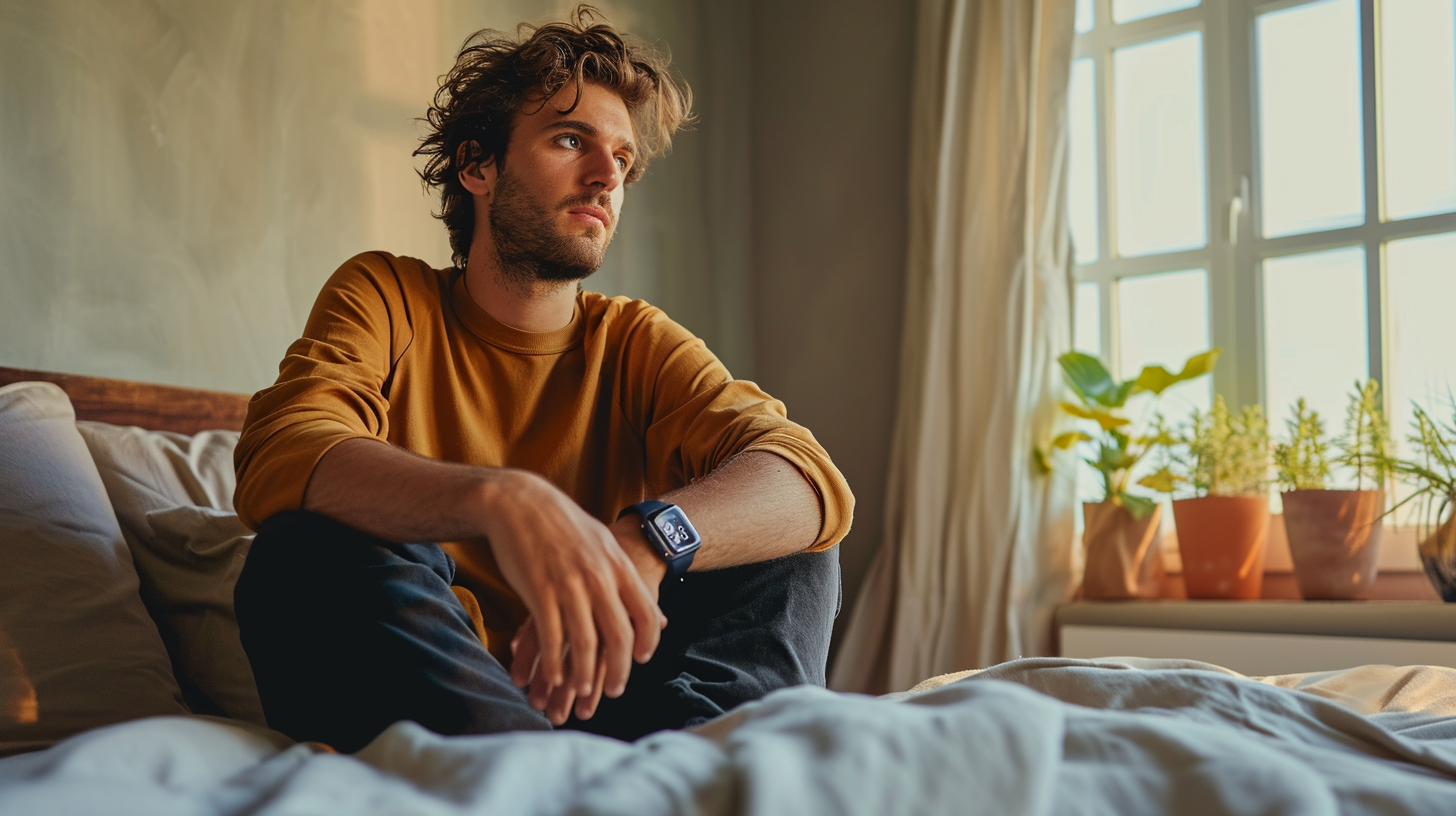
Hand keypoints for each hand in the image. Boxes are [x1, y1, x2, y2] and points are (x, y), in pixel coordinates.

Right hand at [481, 470, 660, 720]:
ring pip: (585, 643)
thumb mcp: (604, 544)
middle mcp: (598, 578)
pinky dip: (554, 663)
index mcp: (617, 566)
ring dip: (585, 675)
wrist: (520, 502)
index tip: (642, 659)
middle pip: (618, 636)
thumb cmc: (563, 526)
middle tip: (615, 690)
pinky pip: (552, 637)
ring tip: (583, 692)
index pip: (644, 614)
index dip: (647, 642)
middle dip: (619, 671)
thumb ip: (627, 579)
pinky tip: (554, 677)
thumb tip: (657, 614)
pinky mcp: (538, 592)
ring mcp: (568, 585)